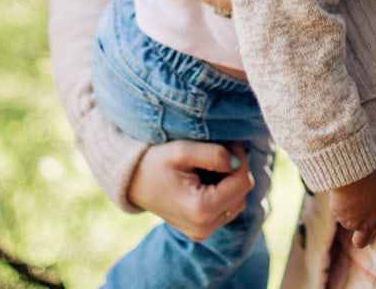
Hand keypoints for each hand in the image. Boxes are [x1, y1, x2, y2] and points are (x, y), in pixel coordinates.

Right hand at [128, 140, 252, 240]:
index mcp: (201, 209)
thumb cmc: (155, 163)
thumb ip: (214, 154)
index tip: (229, 143)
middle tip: (221, 151)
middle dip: (236, 170)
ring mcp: (202, 232)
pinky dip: (224, 193)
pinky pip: (227, 209)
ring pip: (238, 201)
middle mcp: (204, 227)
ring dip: (231, 182)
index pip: (243, 182)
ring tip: (210, 167)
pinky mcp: (201, 231)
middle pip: (242, 193)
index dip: (240, 158)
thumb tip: (238, 162)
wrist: (132, 182)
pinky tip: (207, 181)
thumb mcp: (182, 150)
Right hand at [329, 164, 375, 270]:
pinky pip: (340, 215)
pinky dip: (343, 209)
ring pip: (352, 227)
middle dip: (365, 240)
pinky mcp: (338, 214)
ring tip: (357, 204)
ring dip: (354, 220)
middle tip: (367, 234)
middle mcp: (368, 224)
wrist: (352, 172)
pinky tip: (346, 196)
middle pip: (362, 242)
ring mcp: (352, 221)